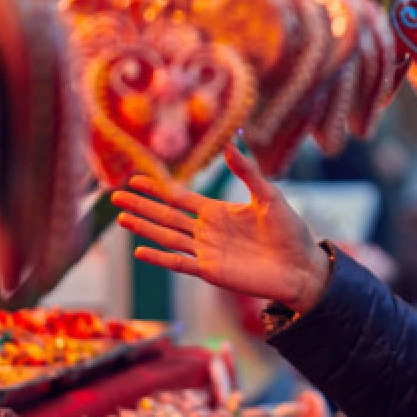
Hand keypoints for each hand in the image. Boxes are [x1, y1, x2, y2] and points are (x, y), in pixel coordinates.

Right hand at [112, 144, 329, 314]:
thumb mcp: (269, 196)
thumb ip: (248, 172)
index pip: (180, 198)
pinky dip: (160, 258)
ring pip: (168, 237)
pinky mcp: (212, 272)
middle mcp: (208, 231)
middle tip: (115, 197)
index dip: (158, 188)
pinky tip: (139, 251)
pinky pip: (180, 263)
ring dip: (145, 228)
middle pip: (167, 216)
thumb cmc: (290, 232)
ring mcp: (207, 252)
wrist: (302, 267)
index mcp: (218, 212)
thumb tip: (230, 145)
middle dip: (142, 205)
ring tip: (122, 217)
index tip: (135, 178)